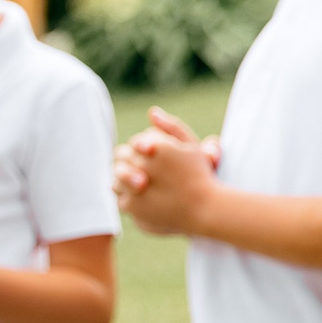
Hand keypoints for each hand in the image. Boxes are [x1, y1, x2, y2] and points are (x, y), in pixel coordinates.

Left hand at [115, 106, 218, 235]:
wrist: (204, 211)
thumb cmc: (200, 176)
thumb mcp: (191, 146)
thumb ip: (171, 127)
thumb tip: (152, 112)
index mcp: (157, 146)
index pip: (135, 142)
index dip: (142, 150)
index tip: (153, 158)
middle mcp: (143, 164)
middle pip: (121, 156)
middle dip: (130, 161)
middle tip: (145, 170)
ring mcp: (133, 186)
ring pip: (117, 176)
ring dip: (125, 177)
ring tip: (143, 183)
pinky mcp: (131, 204)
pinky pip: (119, 196)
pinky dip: (128, 195)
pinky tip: (144, 197)